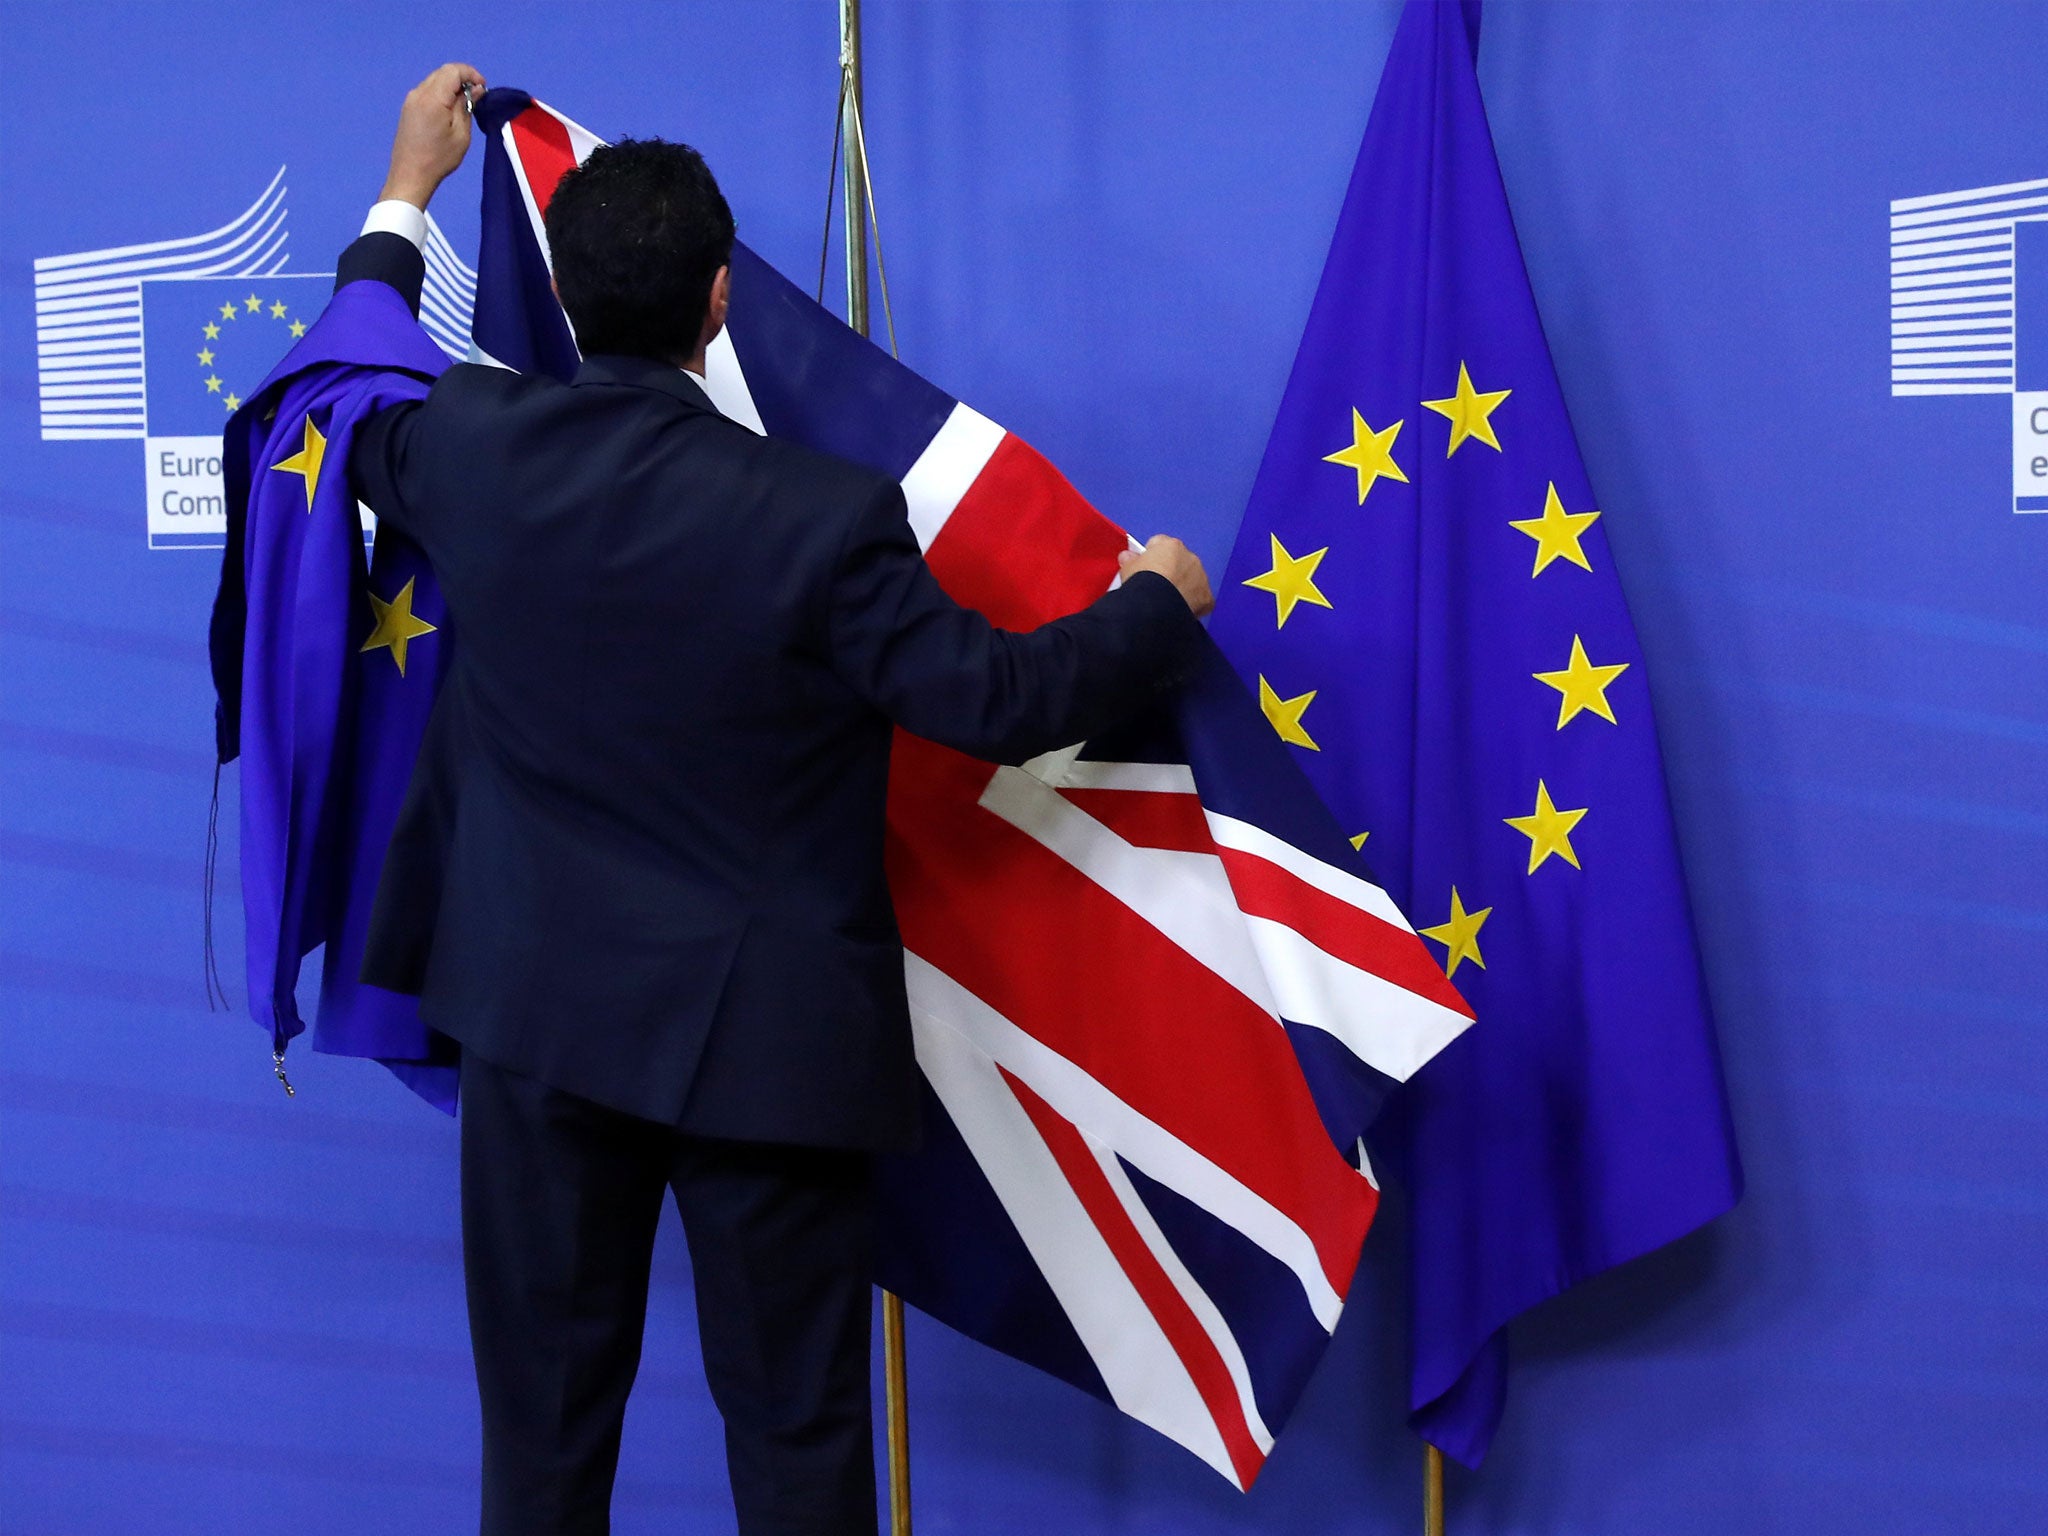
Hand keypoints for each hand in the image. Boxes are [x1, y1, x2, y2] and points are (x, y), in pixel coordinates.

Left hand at [381, 62, 486, 209]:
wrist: (410, 175)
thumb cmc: (439, 158)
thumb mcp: (461, 134)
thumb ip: (467, 107)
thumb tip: (475, 89)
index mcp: (432, 98)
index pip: (453, 70)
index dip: (471, 74)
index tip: (484, 88)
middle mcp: (419, 93)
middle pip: (443, 72)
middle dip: (462, 78)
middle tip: (477, 96)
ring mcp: (411, 99)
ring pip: (434, 80)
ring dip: (451, 86)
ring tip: (465, 104)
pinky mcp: (408, 108)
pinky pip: (427, 90)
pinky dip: (441, 93)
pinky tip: (450, 109)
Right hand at [1118, 535, 1213, 618]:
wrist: (1156, 608)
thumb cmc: (1141, 584)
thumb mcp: (1127, 568)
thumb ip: (1130, 560)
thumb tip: (1128, 558)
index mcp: (1170, 546)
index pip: (1160, 544)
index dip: (1150, 557)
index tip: (1143, 568)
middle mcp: (1190, 557)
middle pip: (1179, 561)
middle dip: (1169, 572)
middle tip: (1154, 587)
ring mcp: (1201, 577)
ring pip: (1191, 579)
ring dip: (1181, 587)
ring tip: (1165, 601)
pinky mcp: (1207, 597)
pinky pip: (1199, 599)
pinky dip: (1191, 604)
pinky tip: (1177, 611)